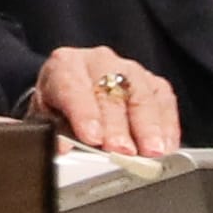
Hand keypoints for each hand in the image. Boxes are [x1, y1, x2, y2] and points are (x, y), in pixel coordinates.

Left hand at [31, 44, 180, 156]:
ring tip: (152, 151)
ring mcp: (128, 68)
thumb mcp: (46, 119)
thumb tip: (61, 148)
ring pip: (141, 92)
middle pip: (112, 90)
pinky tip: (166, 145)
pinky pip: (163, 99)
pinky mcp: (151, 81)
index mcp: (65, 66)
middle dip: (119, 124)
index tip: (92, 138)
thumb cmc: (59, 108)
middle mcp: (97, 61)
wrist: (72, 95)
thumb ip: (51, 132)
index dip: (84, 113)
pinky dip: (166, 124)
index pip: (73, 87)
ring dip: (148, 125)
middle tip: (124, 151)